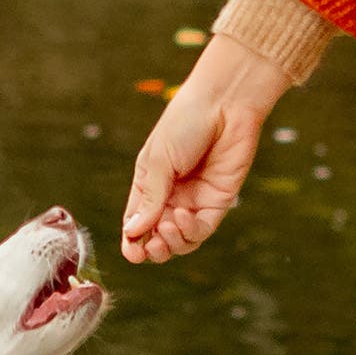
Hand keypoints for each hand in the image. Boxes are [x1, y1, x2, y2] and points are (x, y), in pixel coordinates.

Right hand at [121, 35, 292, 262]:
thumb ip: (150, 198)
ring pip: (181, 240)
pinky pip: (202, 228)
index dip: (132, 240)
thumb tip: (132, 232)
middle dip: (152, 248)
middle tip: (149, 247)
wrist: (225, 103)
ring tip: (167, 227)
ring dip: (171, 243)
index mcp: (150, 184)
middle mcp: (172, 196)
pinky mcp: (219, 201)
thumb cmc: (186, 122)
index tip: (130, 251)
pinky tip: (183, 216)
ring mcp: (196, 200)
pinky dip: (190, 231)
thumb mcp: (159, 160)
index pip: (137, 221)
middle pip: (158, 236)